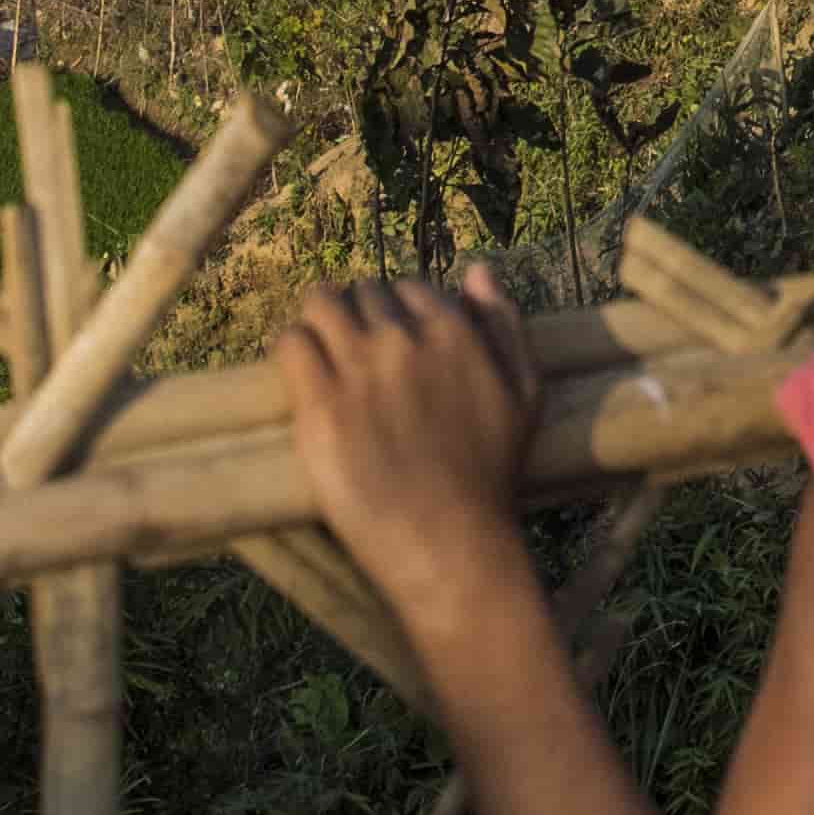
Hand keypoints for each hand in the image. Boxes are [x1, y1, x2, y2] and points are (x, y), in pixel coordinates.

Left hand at [278, 265, 543, 621]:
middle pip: (362, 294)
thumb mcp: (523, 393)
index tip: (390, 345)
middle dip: (358, 317)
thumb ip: (504, 324)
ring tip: (320, 354)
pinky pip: (290, 344)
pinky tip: (300, 377)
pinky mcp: (319, 405)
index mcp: (453, 332)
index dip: (397, 313)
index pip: (408, 288)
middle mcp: (403, 339)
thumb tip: (476, 270)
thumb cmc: (491, 477)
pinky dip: (292, 351)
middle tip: (353, 357)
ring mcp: (358, 369)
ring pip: (319, 305)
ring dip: (319, 322)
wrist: (451, 544)